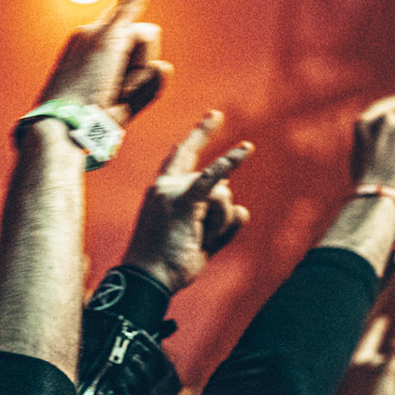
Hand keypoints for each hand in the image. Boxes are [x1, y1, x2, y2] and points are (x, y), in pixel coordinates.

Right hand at [34, 0, 170, 127]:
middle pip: (139, 40)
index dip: (129, 65)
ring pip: (146, 39)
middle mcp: (90, 33)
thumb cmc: (88, 122)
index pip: (123, 41)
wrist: (63, 126)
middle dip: (139, 69)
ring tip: (115, 88)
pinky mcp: (109, 34)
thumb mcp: (123, 104)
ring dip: (139, 69)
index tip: (112, 86)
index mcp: (85, 49)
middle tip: (115, 94)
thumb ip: (148, 85)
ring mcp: (97, 31)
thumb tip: (165, 64)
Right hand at [119, 112, 253, 292]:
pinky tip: (245, 150)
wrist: (149, 279)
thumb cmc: (168, 264)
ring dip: (221, 222)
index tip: (214, 115)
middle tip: (201, 236)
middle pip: (215, 182)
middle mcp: (166, 186)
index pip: (183, 154)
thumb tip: (244, 210)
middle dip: (222, 206)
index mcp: (164, 191)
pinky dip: (227, 165)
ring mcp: (173, 192)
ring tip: (200, 240)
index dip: (199, 134)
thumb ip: (222, 225)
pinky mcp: (183, 202)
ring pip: (221, 193)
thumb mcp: (199, 241)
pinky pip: (212, 181)